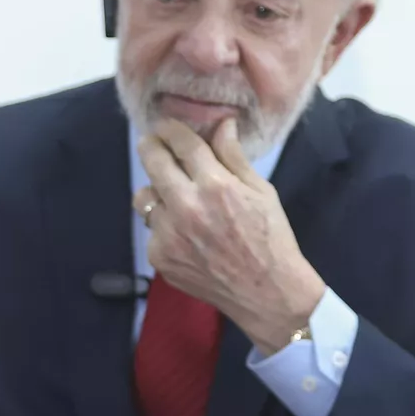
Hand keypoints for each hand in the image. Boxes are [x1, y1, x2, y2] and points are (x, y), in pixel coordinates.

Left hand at [136, 117, 325, 355]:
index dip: (172, 129)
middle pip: (152, 161)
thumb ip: (233, 156)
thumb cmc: (270, 238)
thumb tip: (221, 123)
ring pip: (145, 197)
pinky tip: (187, 235)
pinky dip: (165, 226)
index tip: (167, 126)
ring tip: (175, 196)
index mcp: (215, 186)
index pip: (182, 144)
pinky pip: (152, 229)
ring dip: (156, 190)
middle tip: (153, 143)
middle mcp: (186, 207)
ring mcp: (168, 234)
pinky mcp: (159, 256)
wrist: (266, 292)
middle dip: (151, 146)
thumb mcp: (261, 191)